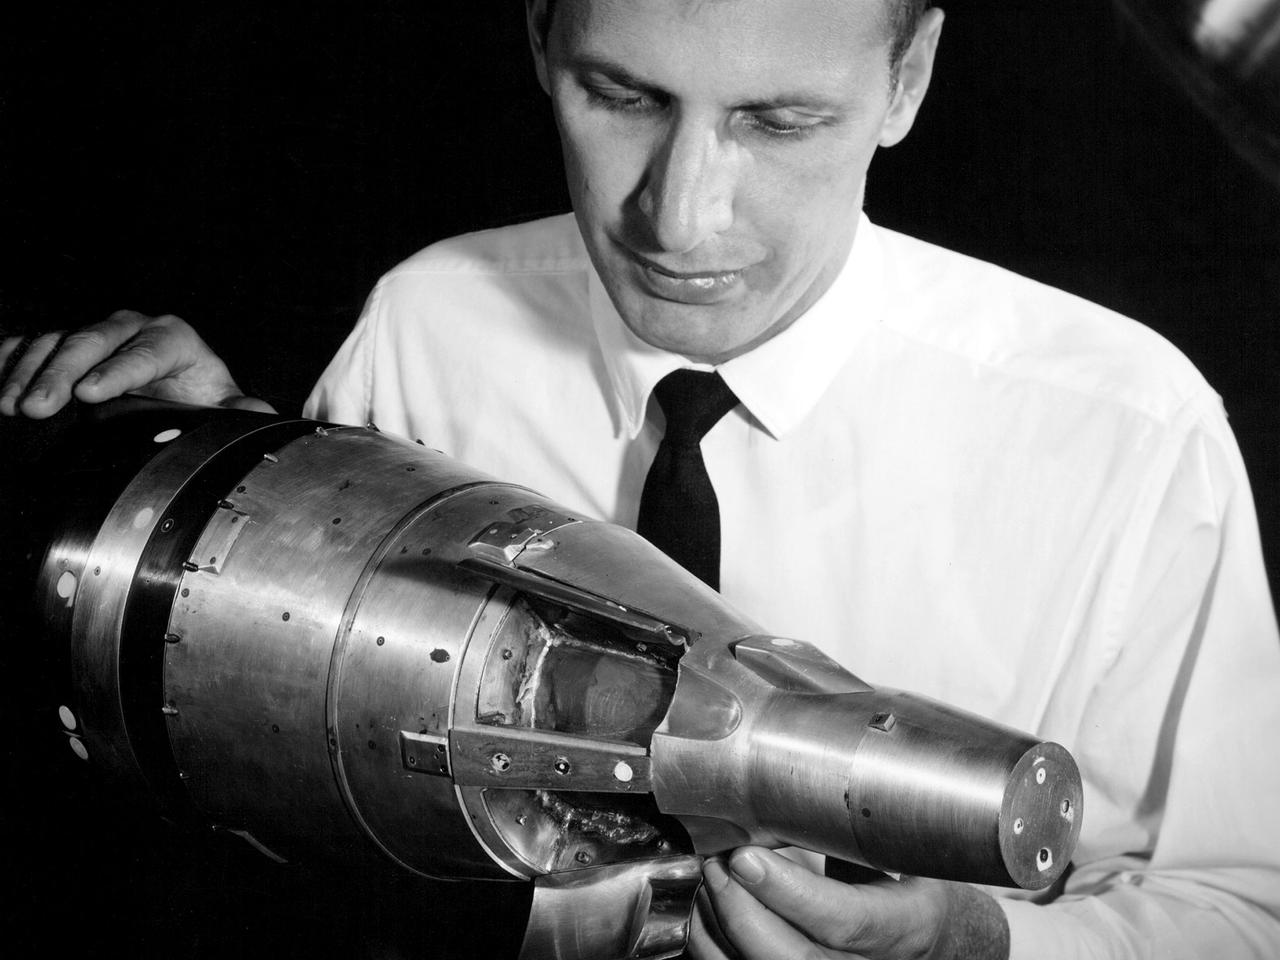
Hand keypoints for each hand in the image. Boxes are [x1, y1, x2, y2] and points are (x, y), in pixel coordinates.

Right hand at [0, 310, 273, 417]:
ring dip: (30, 372)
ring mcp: (92, 335)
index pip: (145, 351)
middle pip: (93, 342)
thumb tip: (259, 413)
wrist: (176, 386)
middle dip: (62, 373)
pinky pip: (28, 345)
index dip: (118, 372)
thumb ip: (239, 410)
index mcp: (172, 339)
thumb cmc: (195, 393)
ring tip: (13, 405)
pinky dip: (8, 361)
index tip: (91, 394)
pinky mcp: (61, 346)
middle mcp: (129, 329)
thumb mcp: (220, 402)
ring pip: (56, 342)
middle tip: (39, 407)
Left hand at [688, 847, 1009, 959]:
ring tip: (709, 876)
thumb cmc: (905, 888)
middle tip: (717, 860)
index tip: (746, 856)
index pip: (844, 920)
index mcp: (903, 926)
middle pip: (792, 958)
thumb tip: (804, 776)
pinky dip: (711, 943)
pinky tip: (708, 907)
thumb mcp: (899, 855)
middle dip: (740, 907)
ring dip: (718, 924)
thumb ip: (854, 831)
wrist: (922, 940)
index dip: (788, 892)